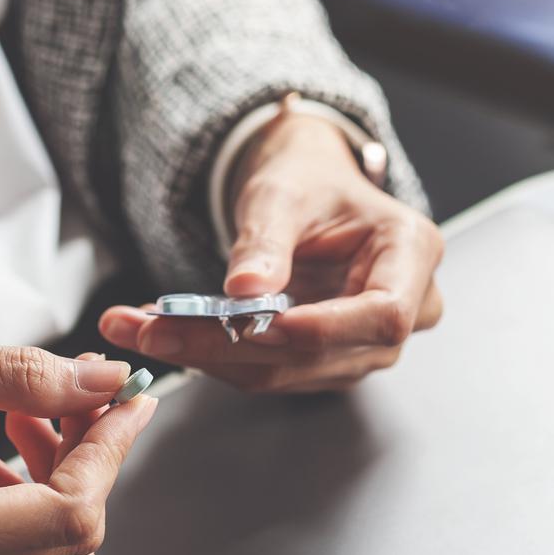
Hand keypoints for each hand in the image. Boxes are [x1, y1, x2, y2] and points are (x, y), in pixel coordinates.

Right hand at [0, 332, 156, 554]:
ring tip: (15, 410)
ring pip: (44, 553)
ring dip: (52, 478)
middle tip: (66, 392)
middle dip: (83, 459)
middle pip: (69, 539)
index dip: (109, 448)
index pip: (71, 510)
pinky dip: (16, 499)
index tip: (126, 397)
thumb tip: (97, 378)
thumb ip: (16, 372)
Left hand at [100, 110, 443, 392]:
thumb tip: (246, 290)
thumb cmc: (308, 182)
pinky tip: (168, 335)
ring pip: (292, 372)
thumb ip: (266, 240)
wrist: (306, 191)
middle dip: (234, 347)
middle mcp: (405, 307)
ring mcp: (366, 342)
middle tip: (156, 329)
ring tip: (142, 327)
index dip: (319, 330)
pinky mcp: (328, 359)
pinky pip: (272, 370)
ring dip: (214, 356)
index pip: (381, 314)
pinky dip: (217, 356)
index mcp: (411, 253)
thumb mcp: (282, 193)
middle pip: (327, 352)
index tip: (249, 325)